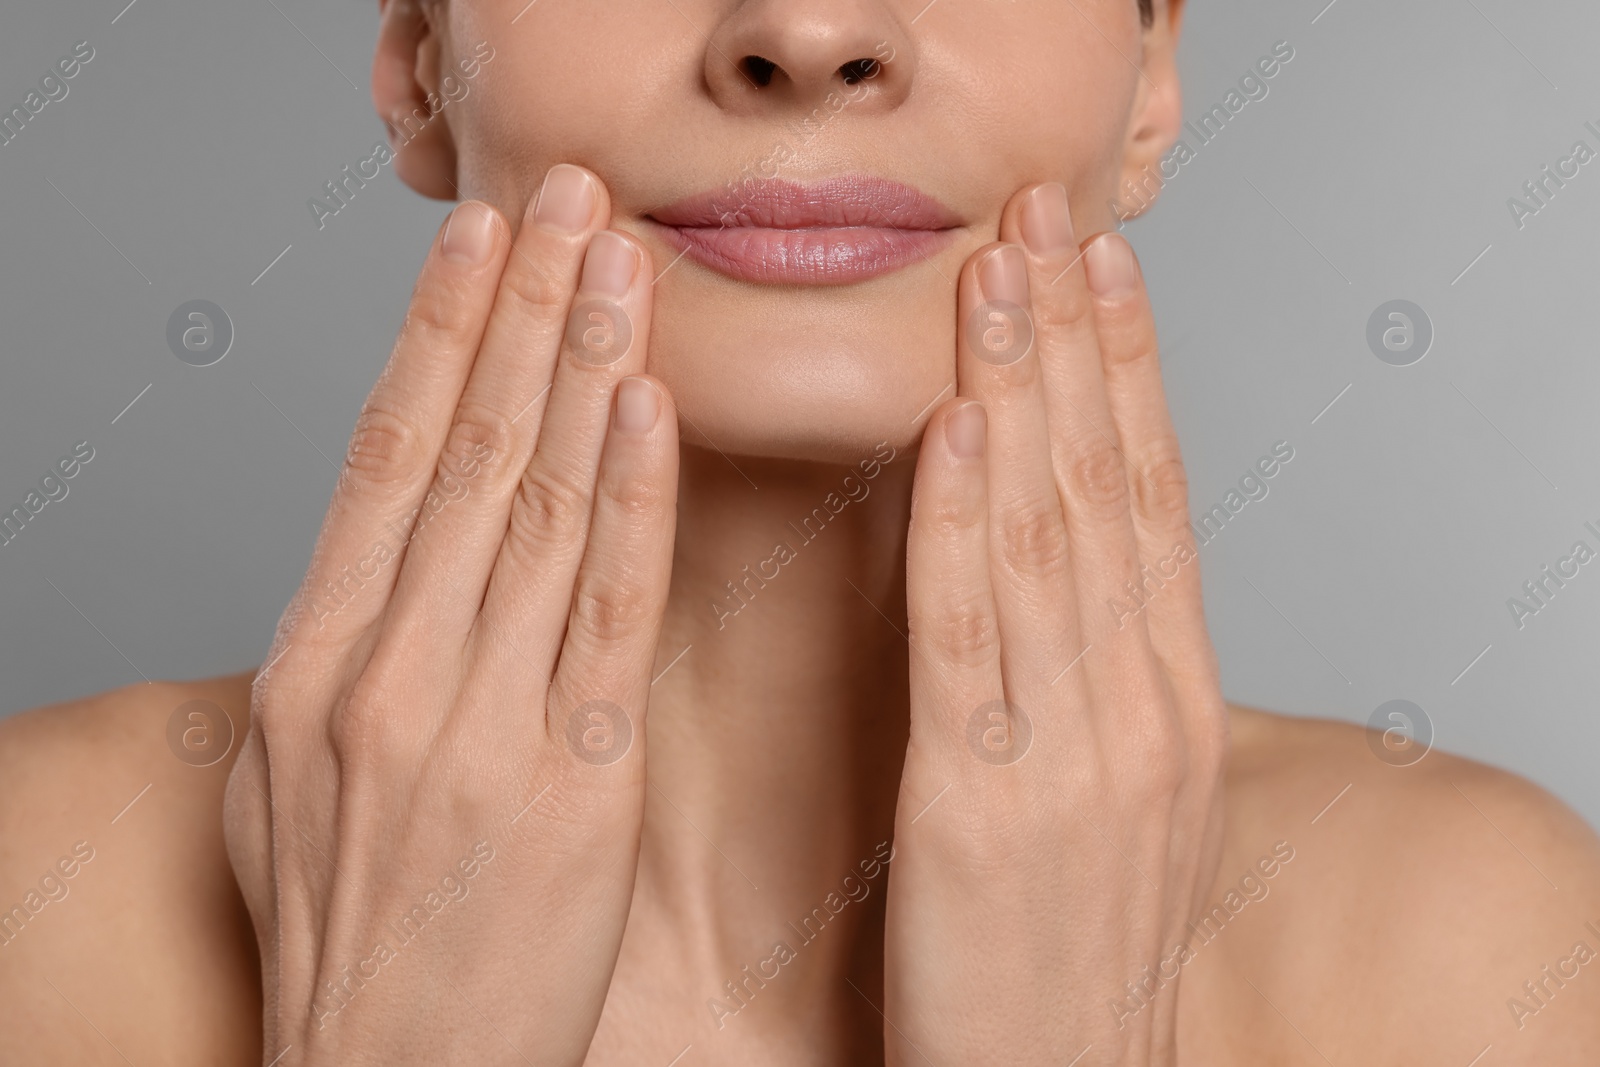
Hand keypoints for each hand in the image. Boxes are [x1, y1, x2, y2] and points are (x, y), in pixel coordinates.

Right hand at [223, 165, 676, 1065]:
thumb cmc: (354, 940)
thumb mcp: (289, 792)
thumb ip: (331, 667)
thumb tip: (364, 569)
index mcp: (309, 665)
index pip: (379, 458)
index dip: (435, 336)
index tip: (479, 243)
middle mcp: (381, 674)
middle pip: (460, 454)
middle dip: (521, 314)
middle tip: (568, 201)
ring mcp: (471, 727)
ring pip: (531, 509)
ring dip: (580, 370)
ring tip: (618, 262)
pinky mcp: (568, 786)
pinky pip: (601, 617)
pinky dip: (625, 503)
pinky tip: (644, 410)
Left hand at [885, 184, 1227, 1064]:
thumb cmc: (1075, 953)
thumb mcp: (1126, 805)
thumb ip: (1109, 685)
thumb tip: (1088, 583)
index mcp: (1169, 701)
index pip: (1153, 500)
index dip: (1128, 374)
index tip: (1102, 270)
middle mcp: (1138, 706)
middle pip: (1108, 487)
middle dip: (1075, 342)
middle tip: (1046, 219)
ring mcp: (1071, 753)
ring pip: (1046, 537)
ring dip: (1019, 393)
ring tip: (998, 279)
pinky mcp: (983, 806)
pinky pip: (969, 640)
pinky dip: (961, 527)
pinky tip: (954, 436)